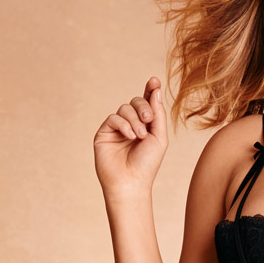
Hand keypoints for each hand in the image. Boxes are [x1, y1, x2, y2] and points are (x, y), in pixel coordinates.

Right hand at [93, 77, 168, 197]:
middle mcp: (132, 123)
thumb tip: (156, 90)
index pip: (148, 102)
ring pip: (124, 108)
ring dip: (135, 120)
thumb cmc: (148, 163)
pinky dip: (124, 125)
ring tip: (140, 137)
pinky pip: (113, 118)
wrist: (131, 181)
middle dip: (144, 108)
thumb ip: (158, 114)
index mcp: (147, 124)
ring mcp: (117, 128)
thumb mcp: (159, 137)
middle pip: (136, 102)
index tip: (154, 80)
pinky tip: (130, 137)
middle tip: (149, 121)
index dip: (150, 90)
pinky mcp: (104, 132)